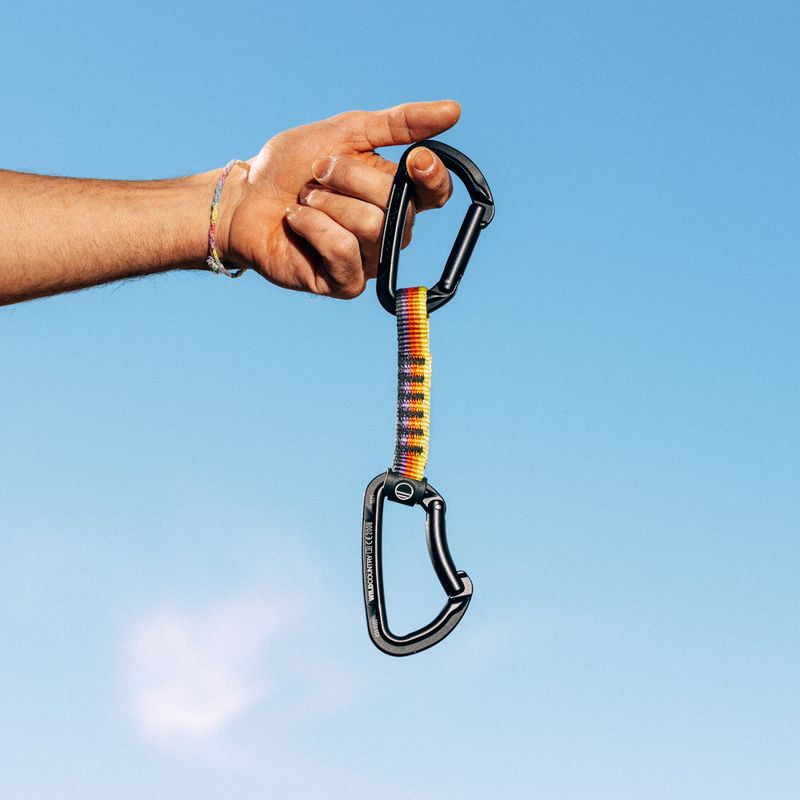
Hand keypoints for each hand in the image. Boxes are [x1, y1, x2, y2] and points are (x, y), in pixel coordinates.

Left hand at [219, 100, 459, 298]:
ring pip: (371, 226)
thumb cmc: (294, 166)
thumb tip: (454, 111)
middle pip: (397, 205)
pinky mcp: (345, 283)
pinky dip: (313, 227)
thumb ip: (399, 124)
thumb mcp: (347, 132)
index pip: (436, 193)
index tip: (415, 159)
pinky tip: (296, 221)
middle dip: (349, 178)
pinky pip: (344, 250)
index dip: (432, 178)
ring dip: (327, 203)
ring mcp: (369, 260)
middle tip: (317, 174)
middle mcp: (390, 231)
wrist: (247, 196)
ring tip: (306, 201)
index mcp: (398, 195)